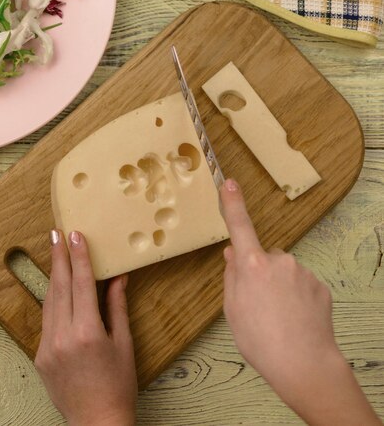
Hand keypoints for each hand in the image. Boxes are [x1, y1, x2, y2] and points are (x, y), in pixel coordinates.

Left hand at [35, 230, 136, 425]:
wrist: (96, 423)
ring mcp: (47, 346)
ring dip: (53, 276)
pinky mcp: (39, 355)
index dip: (79, 256)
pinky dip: (52, 302)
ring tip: (55, 253)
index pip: (81, 283)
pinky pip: (46, 320)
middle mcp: (63, 336)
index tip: (75, 235)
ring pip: (49, 301)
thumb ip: (117, 306)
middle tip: (56, 233)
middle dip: (58, 256)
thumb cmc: (118, 386)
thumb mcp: (123, 343)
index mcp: (88, 331)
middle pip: (59, 286)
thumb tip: (118, 277)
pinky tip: (57, 289)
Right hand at [220, 179, 380, 425]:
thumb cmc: (260, 340)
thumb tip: (233, 254)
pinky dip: (296, 296)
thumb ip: (231, 277)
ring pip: (283, 271)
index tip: (229, 183)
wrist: (304, 365)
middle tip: (257, 303)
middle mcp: (279, 261)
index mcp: (251, 265)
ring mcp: (302, 272)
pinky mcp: (320, 286)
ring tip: (278, 316)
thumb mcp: (232, 309)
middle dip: (259, 271)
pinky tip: (295, 318)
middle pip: (263, 257)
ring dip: (279, 285)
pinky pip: (301, 283)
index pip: (239, 227)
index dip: (232, 203)